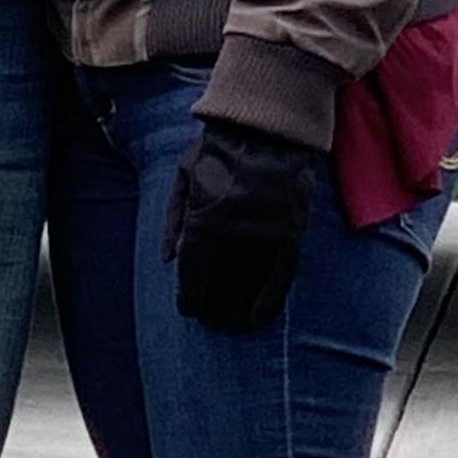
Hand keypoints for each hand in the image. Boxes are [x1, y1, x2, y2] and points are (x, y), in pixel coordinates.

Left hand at [163, 115, 317, 333]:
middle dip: (211, 311)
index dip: (188, 301)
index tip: (189, 309)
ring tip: (230, 326)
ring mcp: (262, 243)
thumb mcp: (183, 178)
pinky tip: (256, 321)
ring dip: (235, 314)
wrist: (268, 130)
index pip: (190, 282)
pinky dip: (266, 306)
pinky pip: (277, 285)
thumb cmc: (220, 151)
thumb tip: (167, 260)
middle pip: (217, 293)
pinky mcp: (290, 240)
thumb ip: (172, 220)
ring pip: (245, 293)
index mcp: (201, 228)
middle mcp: (230, 242)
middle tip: (211, 321)